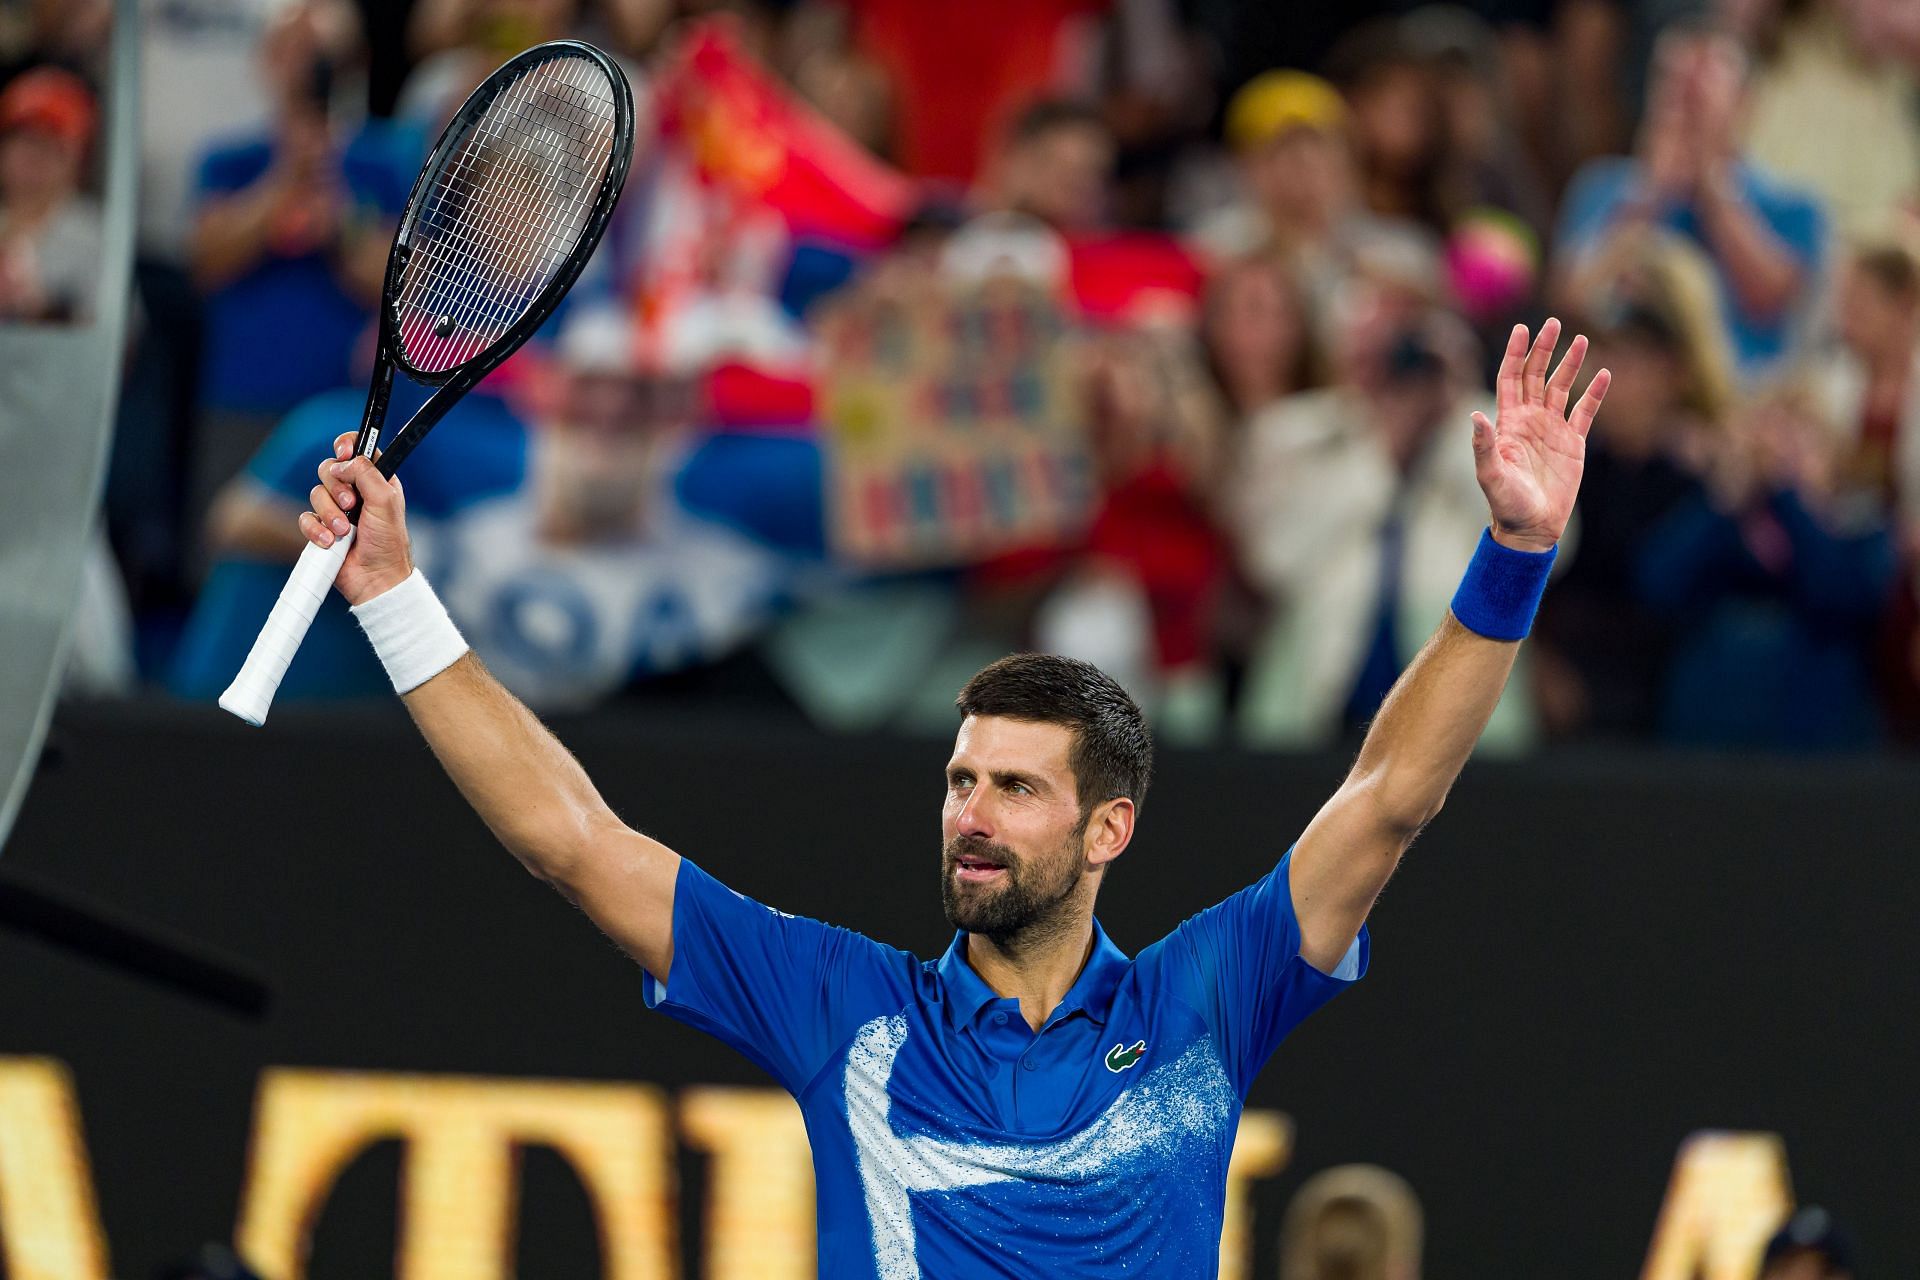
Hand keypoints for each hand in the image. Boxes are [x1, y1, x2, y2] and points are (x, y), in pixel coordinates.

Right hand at [301, 432, 414, 605]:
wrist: (375, 578)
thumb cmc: (388, 543)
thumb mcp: (386, 501)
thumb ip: (367, 474)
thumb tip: (344, 462)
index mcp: (375, 480)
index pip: (357, 449)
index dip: (346, 445)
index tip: (343, 452)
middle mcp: (355, 491)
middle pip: (329, 468)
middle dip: (337, 488)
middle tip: (351, 505)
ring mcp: (336, 510)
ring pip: (315, 493)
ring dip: (330, 514)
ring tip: (345, 532)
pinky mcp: (321, 528)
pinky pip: (305, 518)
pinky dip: (317, 530)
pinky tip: (332, 542)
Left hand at [1470, 319, 1610, 551]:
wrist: (1532, 527)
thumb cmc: (1506, 504)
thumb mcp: (1490, 475)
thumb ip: (1484, 446)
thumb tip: (1475, 415)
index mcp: (1508, 423)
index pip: (1510, 379)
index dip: (1515, 354)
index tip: (1521, 329)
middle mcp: (1530, 420)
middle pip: (1536, 375)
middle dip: (1543, 350)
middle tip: (1553, 323)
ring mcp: (1552, 430)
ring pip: (1561, 388)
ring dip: (1570, 364)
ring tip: (1581, 340)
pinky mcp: (1573, 443)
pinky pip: (1585, 412)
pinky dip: (1594, 393)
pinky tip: (1604, 374)